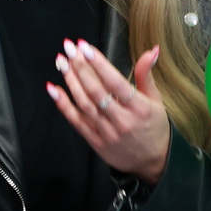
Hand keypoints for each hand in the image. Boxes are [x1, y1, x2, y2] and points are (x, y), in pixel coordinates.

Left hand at [47, 40, 171, 183]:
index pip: (115, 82)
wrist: (153, 163)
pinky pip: (76, 121)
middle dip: (80, 67)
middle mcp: (122, 120)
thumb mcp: (156, 100)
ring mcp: (107, 132)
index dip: (98, 64)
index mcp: (139, 108)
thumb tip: (151, 50)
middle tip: (69, 48)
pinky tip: (54, 89)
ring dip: (71, 81)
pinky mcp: (95, 142)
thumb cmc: (154, 128)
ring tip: (62, 62)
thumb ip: (146, 75)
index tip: (84, 47)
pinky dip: (63, 104)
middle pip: (96, 91)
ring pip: (85, 104)